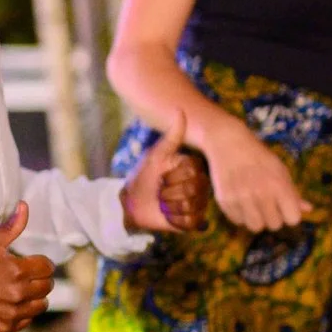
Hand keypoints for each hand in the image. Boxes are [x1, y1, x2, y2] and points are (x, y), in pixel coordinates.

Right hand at [0, 202, 54, 331]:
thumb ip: (12, 226)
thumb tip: (25, 206)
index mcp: (18, 270)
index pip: (47, 267)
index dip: (40, 263)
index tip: (29, 264)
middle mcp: (18, 293)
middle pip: (47, 286)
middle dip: (38, 279)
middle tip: (23, 277)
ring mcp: (12, 313)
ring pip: (41, 305)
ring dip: (34, 297)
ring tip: (18, 291)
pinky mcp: (6, 327)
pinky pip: (27, 320)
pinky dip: (22, 313)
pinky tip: (8, 304)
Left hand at [120, 111, 208, 233]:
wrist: (131, 203)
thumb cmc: (143, 177)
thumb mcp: (156, 156)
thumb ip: (171, 137)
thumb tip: (179, 110)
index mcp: (193, 168)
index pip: (193, 171)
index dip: (173, 175)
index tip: (162, 175)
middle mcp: (200, 185)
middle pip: (194, 189)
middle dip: (169, 191)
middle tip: (160, 191)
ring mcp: (198, 203)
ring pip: (192, 205)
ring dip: (170, 205)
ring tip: (162, 203)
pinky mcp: (193, 221)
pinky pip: (190, 221)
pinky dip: (174, 219)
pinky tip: (167, 215)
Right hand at [198, 119, 311, 232]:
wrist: (228, 143)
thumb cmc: (259, 157)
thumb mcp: (280, 170)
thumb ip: (293, 192)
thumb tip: (308, 209)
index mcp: (279, 185)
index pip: (293, 219)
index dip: (290, 214)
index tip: (284, 207)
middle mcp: (260, 193)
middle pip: (274, 225)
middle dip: (273, 217)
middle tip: (267, 204)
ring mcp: (241, 198)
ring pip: (255, 227)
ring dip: (256, 219)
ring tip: (253, 206)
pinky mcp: (224, 201)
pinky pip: (237, 221)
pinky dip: (240, 215)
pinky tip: (240, 201)